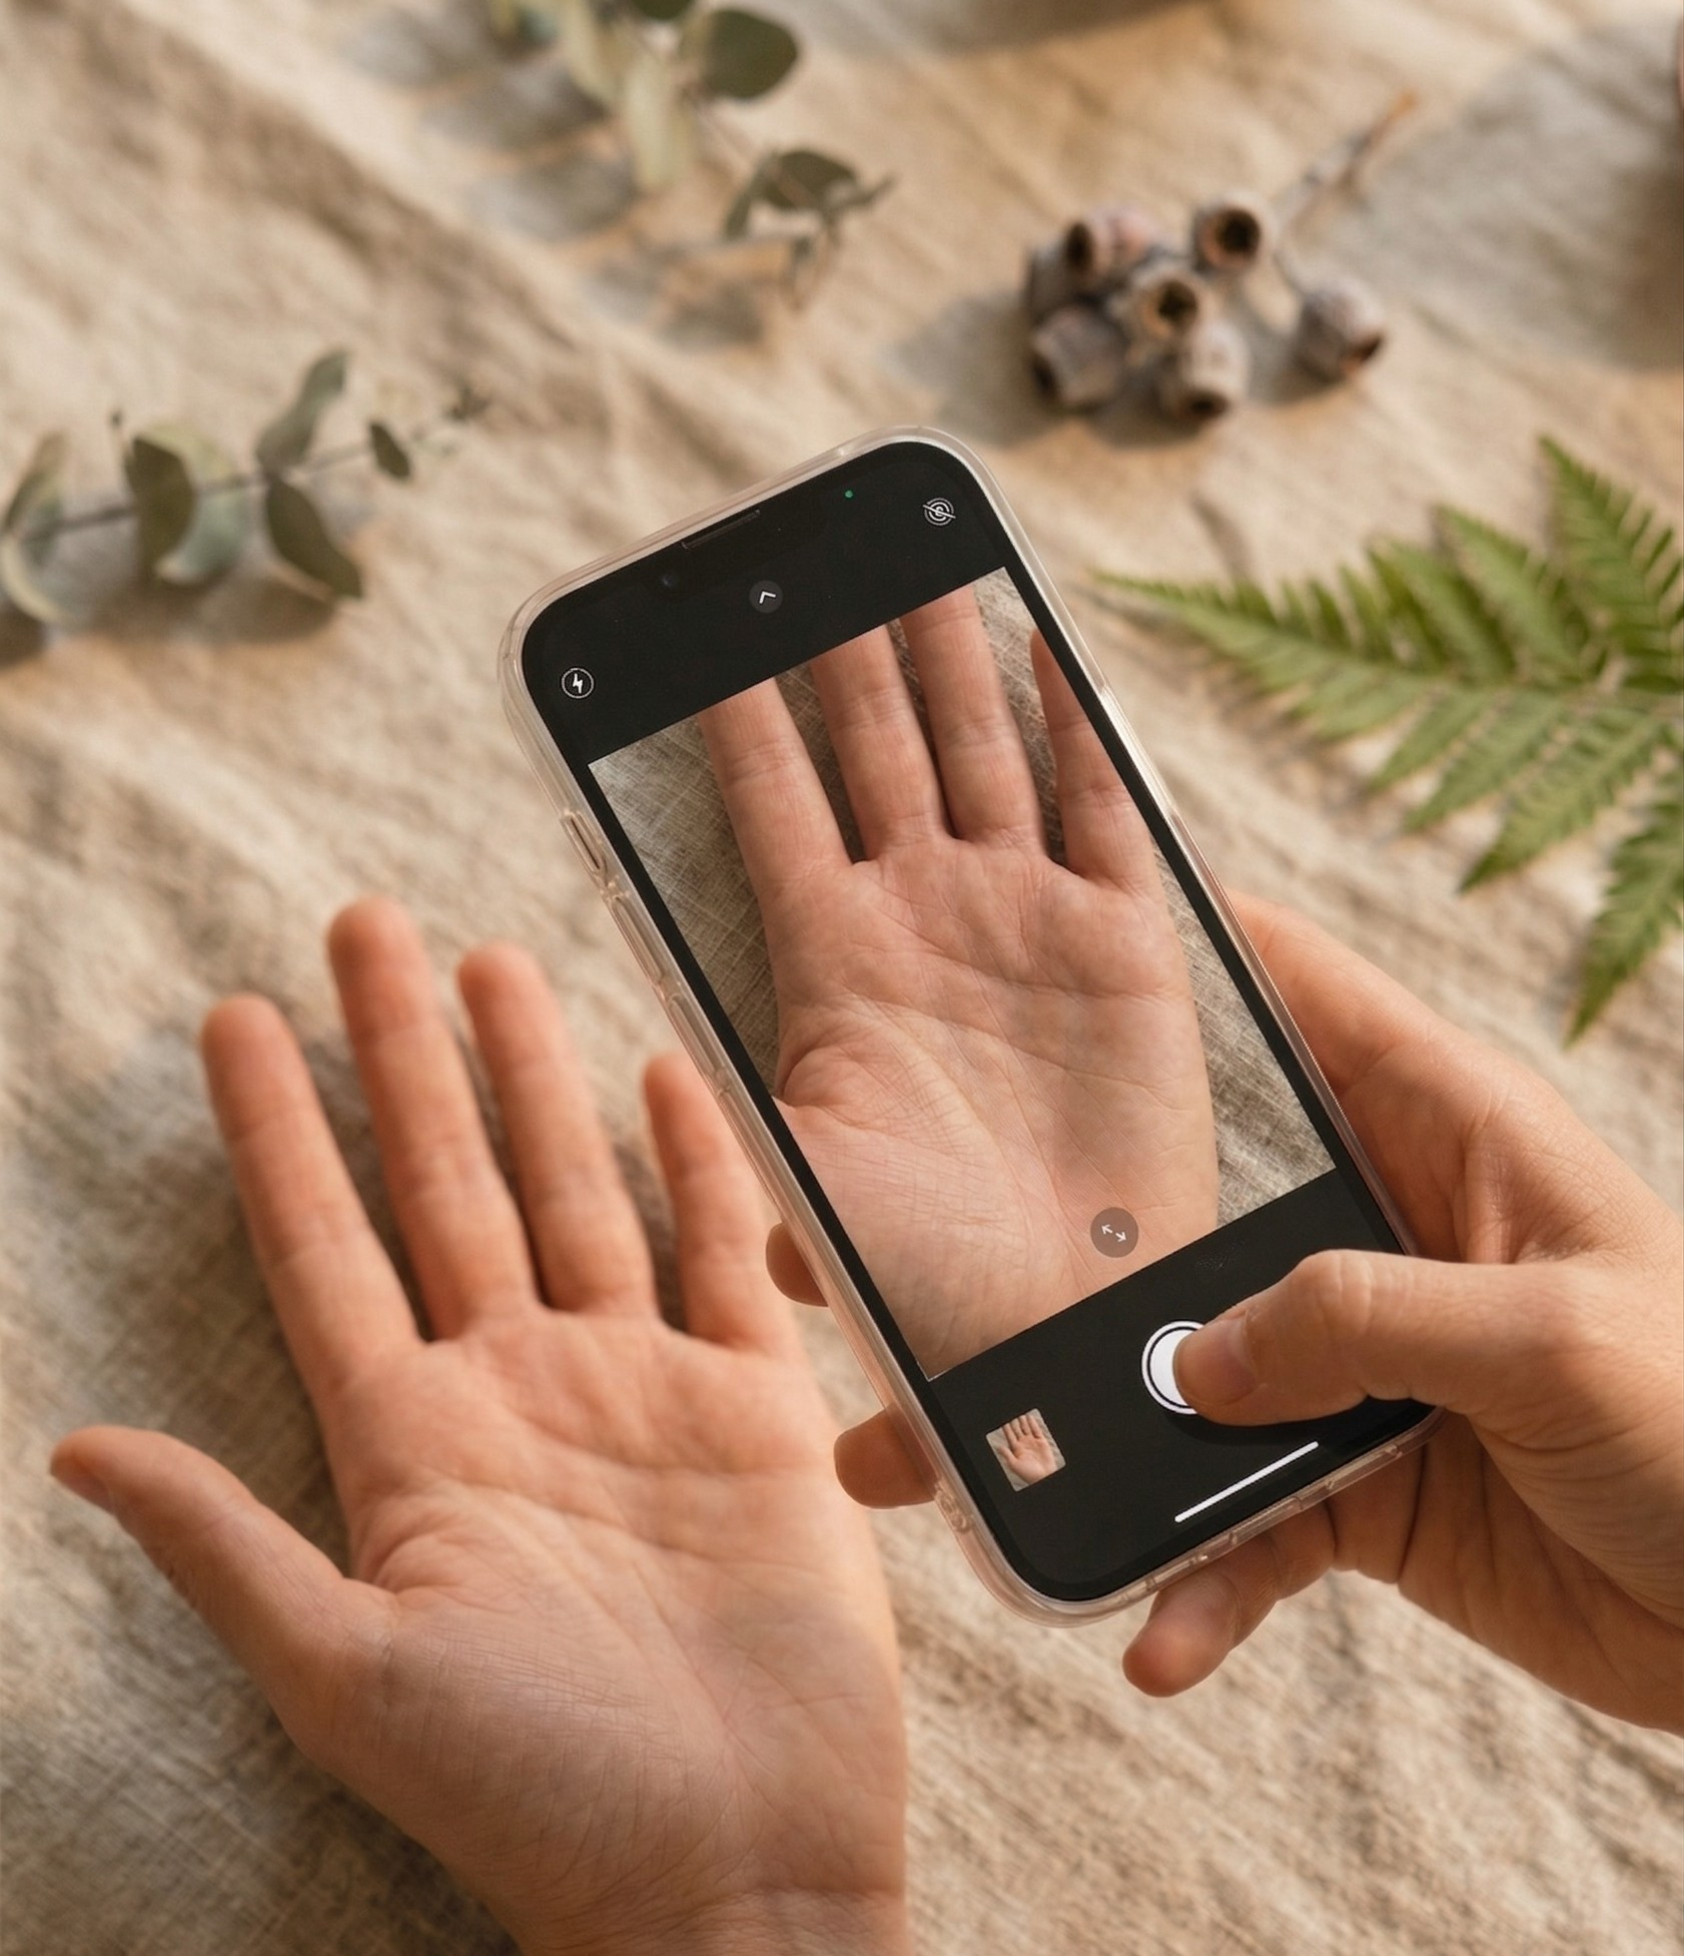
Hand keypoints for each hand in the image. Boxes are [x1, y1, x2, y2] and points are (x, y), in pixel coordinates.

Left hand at [51, 900, 1108, 1955]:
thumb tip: (65, 1446)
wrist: (733, 1877)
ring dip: (532, 1078)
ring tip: (491, 957)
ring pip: (574, 1194)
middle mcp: (515, 1400)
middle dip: (401, 1055)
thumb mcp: (350, 1674)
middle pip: (442, 1186)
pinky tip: (660, 1072)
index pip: (323, 1250)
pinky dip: (699, 1163)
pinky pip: (723, 1256)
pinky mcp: (757, 1418)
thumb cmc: (534, 1799)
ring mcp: (639, 1396)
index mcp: (408, 1450)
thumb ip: (224, 1547)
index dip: (278, 1134)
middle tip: (361, 922)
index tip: (234, 1018)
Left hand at [700, 588, 1217, 1371]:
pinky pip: (1101, 806)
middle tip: (814, 555)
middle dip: (843, 654)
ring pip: (977, 751)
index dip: (737, 721)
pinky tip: (1045, 641)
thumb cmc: (933, 1288)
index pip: (772, 806)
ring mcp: (1022, 922)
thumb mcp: (811, 1194)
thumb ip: (747, 1120)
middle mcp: (924, 923)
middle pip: (871, 749)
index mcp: (832, 966)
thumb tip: (671, 1084)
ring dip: (947, 659)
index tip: (696, 637)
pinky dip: (1077, 722)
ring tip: (914, 566)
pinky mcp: (1123, 941)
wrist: (1072, 1331)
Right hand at [834, 895, 1683, 1731]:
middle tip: (896, 1280)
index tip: (1021, 954)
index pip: (1294, 1001)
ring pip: (1183, 1392)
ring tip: (954, 1495)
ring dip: (1081, 1451)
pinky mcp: (1364, 1493)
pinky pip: (1245, 1531)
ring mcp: (1366, 1371)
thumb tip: (1193, 1360)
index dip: (1171, 959)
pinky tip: (1158, 1643)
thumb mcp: (1546, 1340)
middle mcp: (1385, 1236)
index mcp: (1448, 1133)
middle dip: (1050, 1258)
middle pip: (1187, 1218)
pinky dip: (1196, 1587)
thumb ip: (1358, 1323)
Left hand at [992, 1412, 1062, 1489]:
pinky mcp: (1041, 1442)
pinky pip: (1036, 1430)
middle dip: (1014, 1423)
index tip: (1004, 1422)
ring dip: (1023, 1422)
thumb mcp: (1014, 1465)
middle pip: (1017, 1430)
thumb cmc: (1028, 1474)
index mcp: (1016, 1450)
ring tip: (1019, 1415)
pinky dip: (1033, 1423)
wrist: (1044, 1476)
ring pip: (1026, 1429)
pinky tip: (1029, 1418)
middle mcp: (1024, 1445)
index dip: (1007, 1429)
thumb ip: (1006, 1454)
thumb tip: (998, 1446)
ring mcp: (1032, 1442)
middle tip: (1011, 1416)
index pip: (1010, 1436)